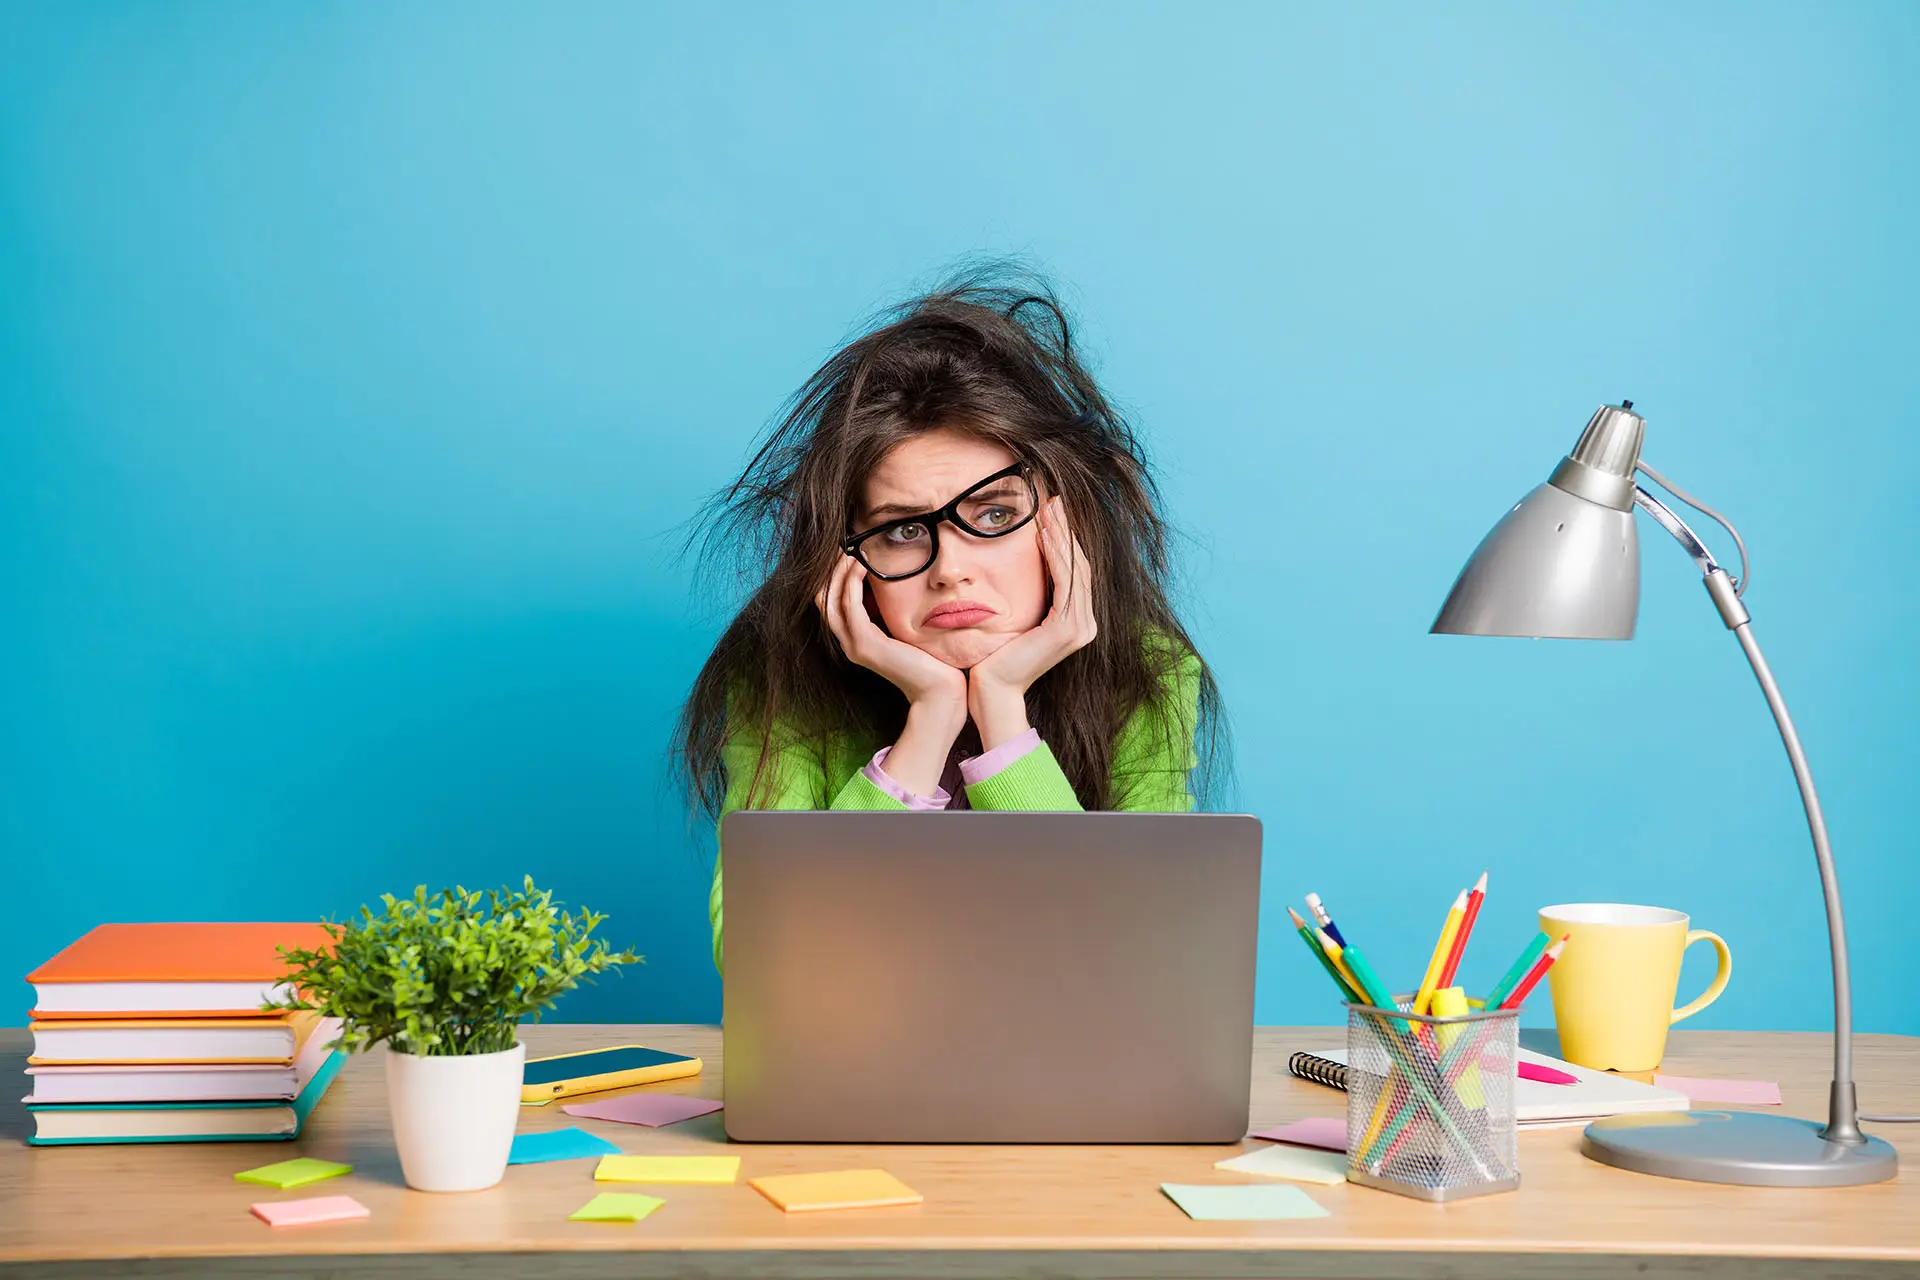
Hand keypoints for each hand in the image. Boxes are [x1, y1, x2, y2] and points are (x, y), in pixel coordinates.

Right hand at [817, 553, 967, 714]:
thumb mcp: (905, 629)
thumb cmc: (929, 660)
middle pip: (824, 599)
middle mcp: (849, 643)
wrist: (938, 690)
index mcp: (857, 640)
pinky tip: (862, 565)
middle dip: (830, 571)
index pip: (831, 603)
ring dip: (839, 572)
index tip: (845, 552)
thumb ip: (891, 612)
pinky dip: (852, 582)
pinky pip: (850, 605)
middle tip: (841, 545)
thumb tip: (891, 583)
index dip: (833, 577)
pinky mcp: (865, 644)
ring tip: (850, 551)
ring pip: (832, 600)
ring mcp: (855, 645)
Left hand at [968, 496, 1097, 743]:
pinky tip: (1044, 535)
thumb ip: (1031, 597)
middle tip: (1053, 501)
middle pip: (1079, 566)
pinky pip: (1064, 583)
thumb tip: (1024, 565)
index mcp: (1077, 623)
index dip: (1065, 540)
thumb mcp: (1017, 619)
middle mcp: (1085, 625)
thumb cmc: (997, 657)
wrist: (993, 690)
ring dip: (1061, 536)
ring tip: (1048, 510)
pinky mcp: (1067, 629)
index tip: (1051, 512)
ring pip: (1074, 569)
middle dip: (1065, 531)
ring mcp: (1080, 628)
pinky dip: (1056, 556)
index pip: (1075, 572)